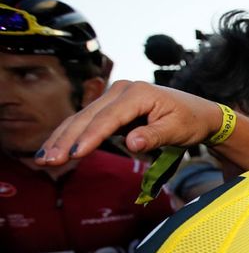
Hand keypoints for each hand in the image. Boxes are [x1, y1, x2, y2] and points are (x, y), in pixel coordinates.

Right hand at [36, 80, 224, 165]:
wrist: (200, 113)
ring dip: (62, 139)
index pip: (108, 119)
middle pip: (88, 117)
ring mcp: (114, 97)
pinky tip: (55, 149)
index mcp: (138, 93)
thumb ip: (154, 136)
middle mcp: (121, 90)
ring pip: (82, 119)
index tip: (74, 155)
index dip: (89, 138)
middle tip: (47, 161)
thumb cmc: (191, 121)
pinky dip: (71, 136)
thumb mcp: (178, 130)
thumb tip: (132, 144)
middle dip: (66, 140)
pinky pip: (87, 122)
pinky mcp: (112, 108)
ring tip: (44, 159)